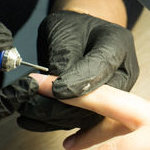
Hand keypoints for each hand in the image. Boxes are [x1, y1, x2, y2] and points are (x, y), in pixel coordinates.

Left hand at [17, 10, 138, 131]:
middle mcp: (122, 74)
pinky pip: (78, 122)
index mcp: (118, 46)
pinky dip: (53, 122)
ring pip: (87, 116)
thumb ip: (63, 54)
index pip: (101, 67)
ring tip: (27, 110)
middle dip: (62, 105)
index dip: (77, 81)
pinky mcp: (98, 109)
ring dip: (54, 117)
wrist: (78, 36)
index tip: (55, 89)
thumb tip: (54, 83)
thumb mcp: (63, 29)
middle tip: (32, 103)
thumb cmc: (72, 27)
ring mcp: (113, 95)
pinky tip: (33, 120)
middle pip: (98, 99)